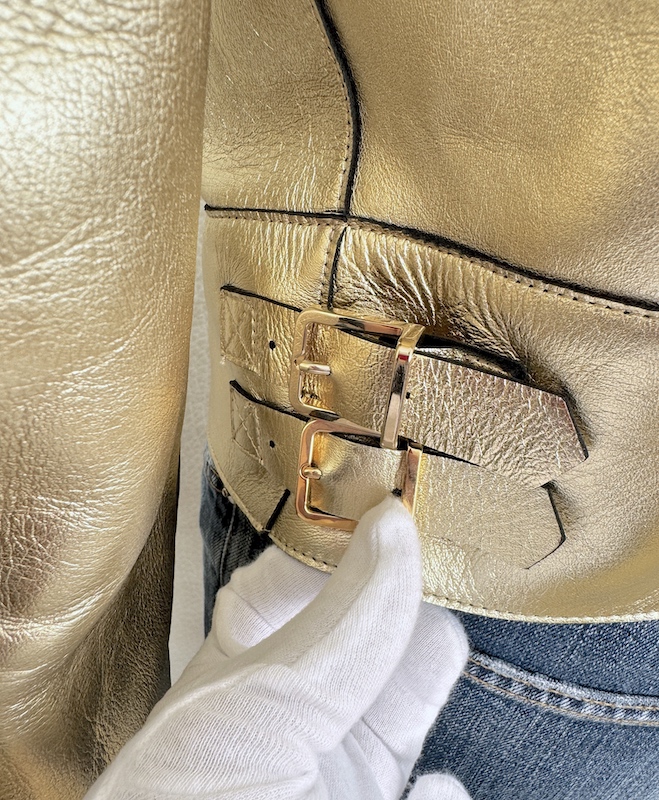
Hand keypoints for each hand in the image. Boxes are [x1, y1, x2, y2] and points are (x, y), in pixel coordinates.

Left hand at [85, 496, 470, 798]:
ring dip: (429, 678)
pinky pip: (441, 794)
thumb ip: (341, 619)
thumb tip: (396, 528)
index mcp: (247, 665)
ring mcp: (341, 769)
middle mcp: (296, 710)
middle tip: (441, 560)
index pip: (301, 577)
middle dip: (405, 598)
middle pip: (371, 626)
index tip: (392, 506)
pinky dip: (444, 796)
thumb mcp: (264, 702)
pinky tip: (433, 798)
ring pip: (411, 696)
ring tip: (438, 655)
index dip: (345, 540)